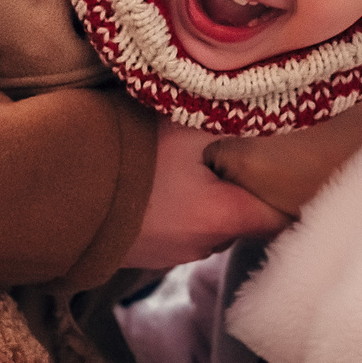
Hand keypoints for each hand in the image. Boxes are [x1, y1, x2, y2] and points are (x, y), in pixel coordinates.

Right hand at [126, 119, 289, 269]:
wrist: (64, 195)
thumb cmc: (131, 160)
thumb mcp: (186, 128)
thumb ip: (229, 120)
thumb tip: (267, 108)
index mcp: (225, 216)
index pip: (280, 219)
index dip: (292, 197)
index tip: (297, 177)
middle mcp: (205, 245)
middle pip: (242, 221)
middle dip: (243, 194)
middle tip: (240, 159)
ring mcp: (172, 254)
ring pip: (208, 227)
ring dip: (207, 203)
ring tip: (193, 170)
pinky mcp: (145, 255)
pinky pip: (176, 231)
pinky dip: (178, 212)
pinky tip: (161, 187)